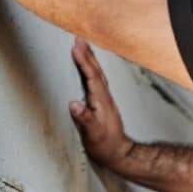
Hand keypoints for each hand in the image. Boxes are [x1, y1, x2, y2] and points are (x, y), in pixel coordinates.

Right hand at [69, 37, 134, 169]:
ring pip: (97, 73)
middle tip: (78, 38)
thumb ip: (85, 119)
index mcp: (101, 101)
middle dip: (87, 54)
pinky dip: (91, 69)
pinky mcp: (103, 103)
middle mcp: (104, 97)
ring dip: (90, 59)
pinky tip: (88, 67)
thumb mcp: (93, 135)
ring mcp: (105, 99)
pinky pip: (96, 80)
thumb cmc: (105, 145)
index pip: (92, 76)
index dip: (84, 61)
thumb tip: (73, 103)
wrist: (119, 153)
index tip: (76, 46)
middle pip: (96, 70)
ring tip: (82, 46)